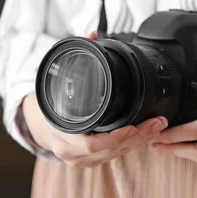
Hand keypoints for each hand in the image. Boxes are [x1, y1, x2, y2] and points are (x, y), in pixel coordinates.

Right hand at [22, 31, 168, 167]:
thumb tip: (93, 35)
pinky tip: (145, 135)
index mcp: (62, 134)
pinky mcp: (90, 162)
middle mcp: (71, 152)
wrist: (38, 124)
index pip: (91, 144)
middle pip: (110, 150)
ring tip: (157, 127)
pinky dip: (130, 145)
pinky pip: (113, 156)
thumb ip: (79, 57)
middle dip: (137, 137)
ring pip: (115, 155)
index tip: (135, 127)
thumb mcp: (60, 80)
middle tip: (158, 123)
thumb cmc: (51, 102)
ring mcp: (81, 160)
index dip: (115, 138)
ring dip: (138, 142)